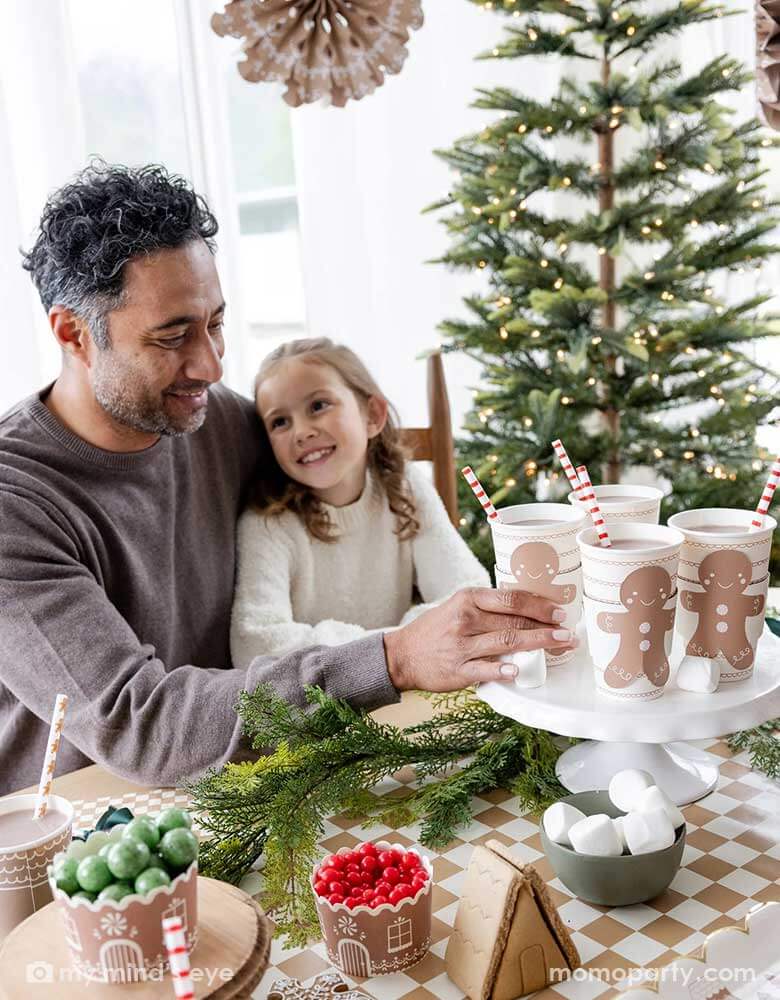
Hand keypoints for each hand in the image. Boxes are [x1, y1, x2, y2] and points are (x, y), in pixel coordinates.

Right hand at [383, 586, 576, 691]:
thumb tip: (528, 608)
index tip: (560, 612)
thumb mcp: (458, 606)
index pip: (511, 599)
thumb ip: (488, 607)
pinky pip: (484, 670)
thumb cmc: (436, 629)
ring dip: (538, 644)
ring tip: (560, 645)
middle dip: (547, 627)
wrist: (402, 654)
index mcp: (468, 599)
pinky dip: (503, 670)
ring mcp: (461, 645)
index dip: (539, 605)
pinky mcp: (457, 670)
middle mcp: (465, 619)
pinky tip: (518, 672)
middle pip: (514, 621)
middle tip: (569, 632)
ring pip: (506, 642)